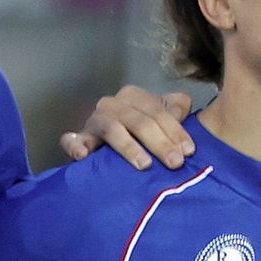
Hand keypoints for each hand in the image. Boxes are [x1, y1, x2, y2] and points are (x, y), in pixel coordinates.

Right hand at [62, 86, 197, 168]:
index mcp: (133, 96)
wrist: (114, 135)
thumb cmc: (144, 125)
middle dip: (160, 143)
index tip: (189, 151)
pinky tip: (83, 155)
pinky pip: (71, 140)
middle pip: (139, 122)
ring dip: (130, 148)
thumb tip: (179, 113)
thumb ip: (177, 107)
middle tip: (175, 163)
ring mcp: (93, 120)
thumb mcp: (164, 112)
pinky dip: (75, 145)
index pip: (158, 112)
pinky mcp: (78, 138)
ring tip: (145, 165)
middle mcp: (112, 104)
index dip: (176, 131)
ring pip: (113, 130)